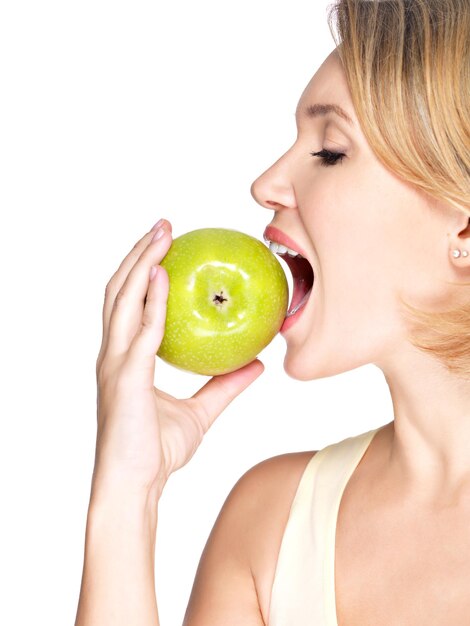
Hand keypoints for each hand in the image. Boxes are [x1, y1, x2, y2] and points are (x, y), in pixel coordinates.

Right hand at [93, 219, 264, 500]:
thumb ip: (226, 386)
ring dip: (140, 262)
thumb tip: (258, 364)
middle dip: (137, 253)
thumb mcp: (202, 412)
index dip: (141, 272)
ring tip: (161, 235)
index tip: (164, 247)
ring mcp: (115, 363)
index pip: (128, 303)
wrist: (134, 485)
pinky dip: (151, 302)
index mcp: (125, 358)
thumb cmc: (156, 450)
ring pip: (121, 299)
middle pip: (119, 290)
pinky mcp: (124, 377)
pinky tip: (163, 278)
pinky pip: (142, 331)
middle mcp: (114, 353)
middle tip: (163, 226)